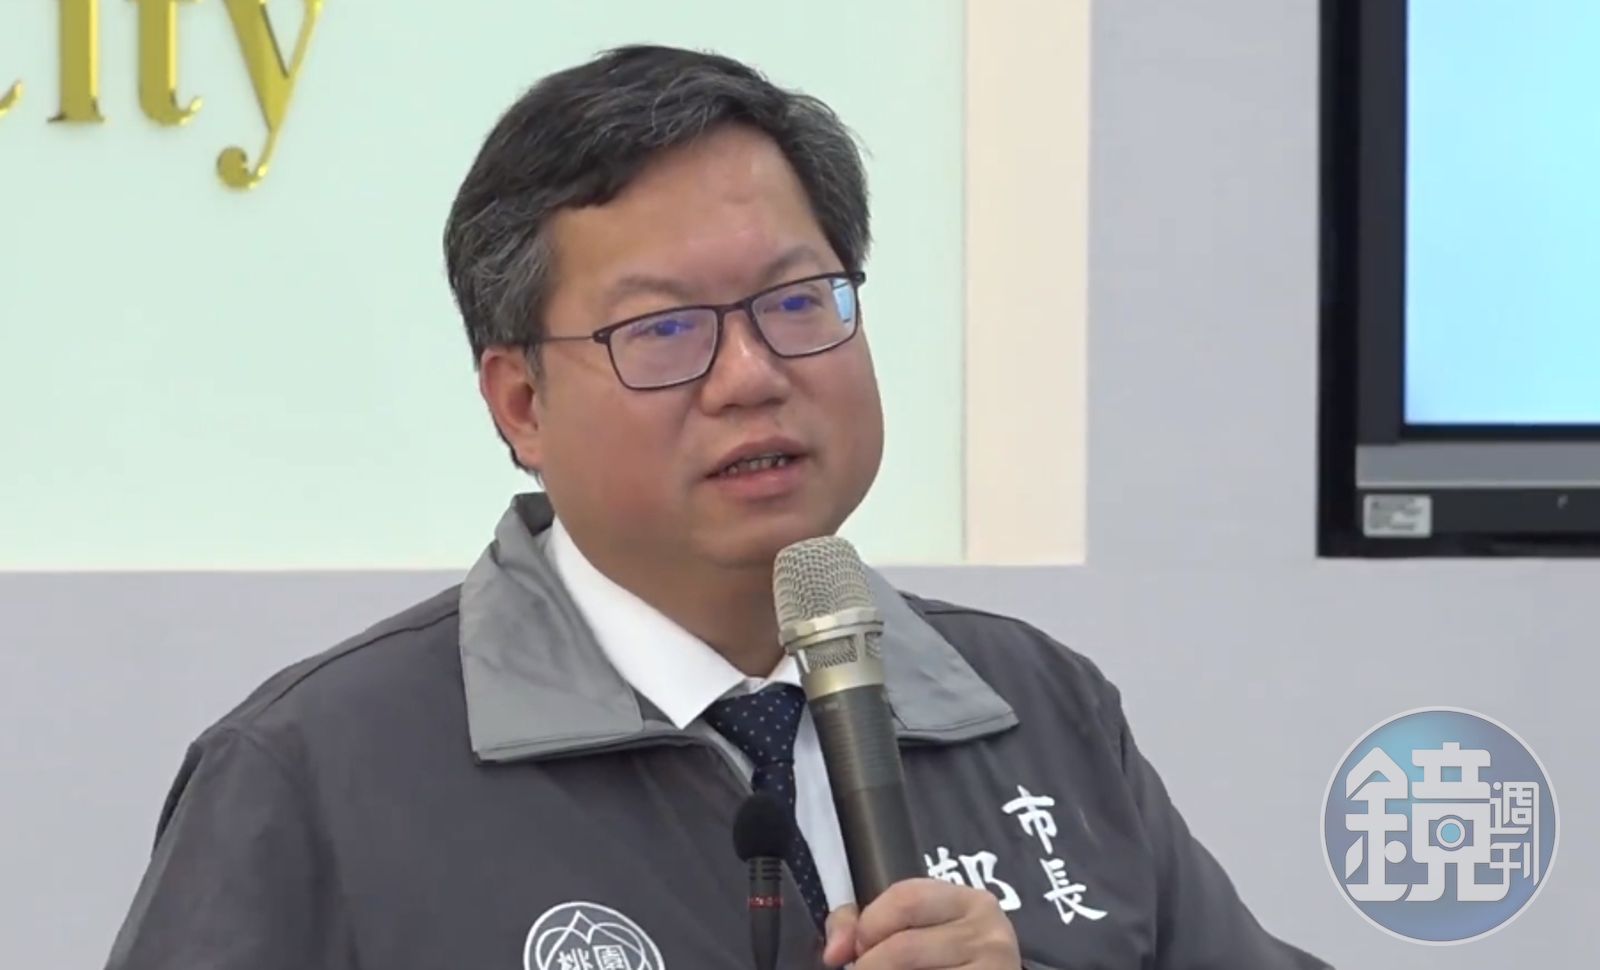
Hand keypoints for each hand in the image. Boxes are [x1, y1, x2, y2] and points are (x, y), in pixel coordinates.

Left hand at [821, 878, 1019, 968]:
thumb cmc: (945, 960)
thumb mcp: (916, 928)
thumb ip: (864, 923)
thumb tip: (834, 953)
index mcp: (971, 902)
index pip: (906, 898)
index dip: (868, 926)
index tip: (855, 948)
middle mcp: (988, 934)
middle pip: (904, 947)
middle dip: (871, 964)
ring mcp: (992, 969)